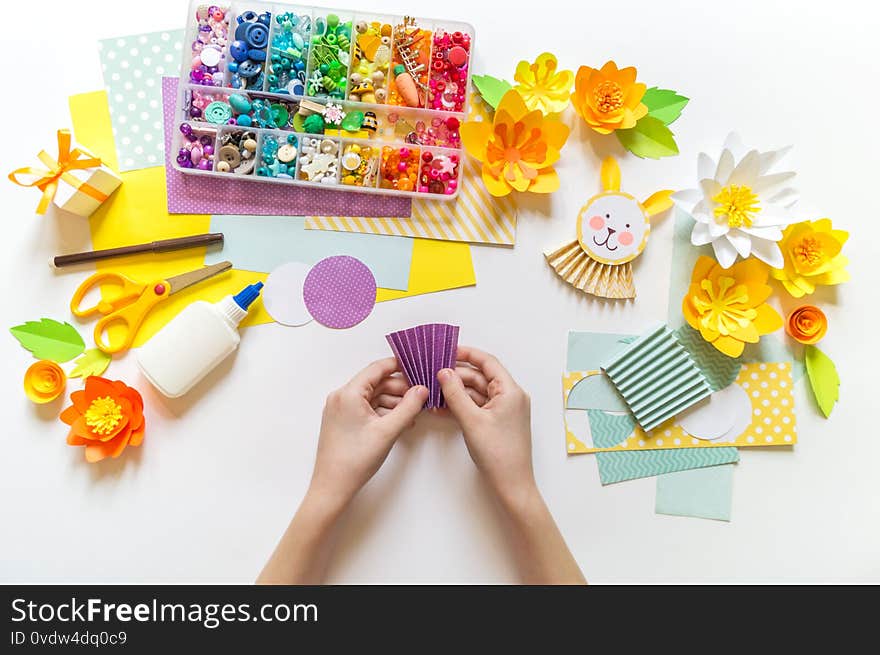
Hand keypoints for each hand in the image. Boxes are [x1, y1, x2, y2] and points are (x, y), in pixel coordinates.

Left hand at [308, 357, 427, 511]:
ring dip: (393, 403)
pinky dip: (383, 412)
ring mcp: (341, 409)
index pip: (377, 368)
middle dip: (400, 389)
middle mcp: (341, 397)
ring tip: (413, 414)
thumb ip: (408, 407)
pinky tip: (399, 422)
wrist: (332, 487)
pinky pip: (367, 409)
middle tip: (421, 397)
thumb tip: (422, 389)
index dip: (399, 366)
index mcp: (348, 393)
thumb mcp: (388, 431)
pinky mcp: (343, 421)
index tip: (418, 368)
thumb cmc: (355, 460)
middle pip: (377, 383)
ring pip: (373, 397)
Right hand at [438, 347, 536, 508]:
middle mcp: (510, 397)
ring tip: (433, 392)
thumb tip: (443, 372)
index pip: (488, 362)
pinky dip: (461, 405)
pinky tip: (441, 407)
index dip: (467, 354)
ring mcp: (504, 410)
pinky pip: (477, 406)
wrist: (511, 485)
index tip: (446, 351)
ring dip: (456, 392)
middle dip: (456, 376)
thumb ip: (455, 394)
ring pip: (477, 392)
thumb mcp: (471, 421)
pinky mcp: (497, 422)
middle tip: (432, 375)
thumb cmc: (498, 454)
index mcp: (510, 391)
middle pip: (480, 377)